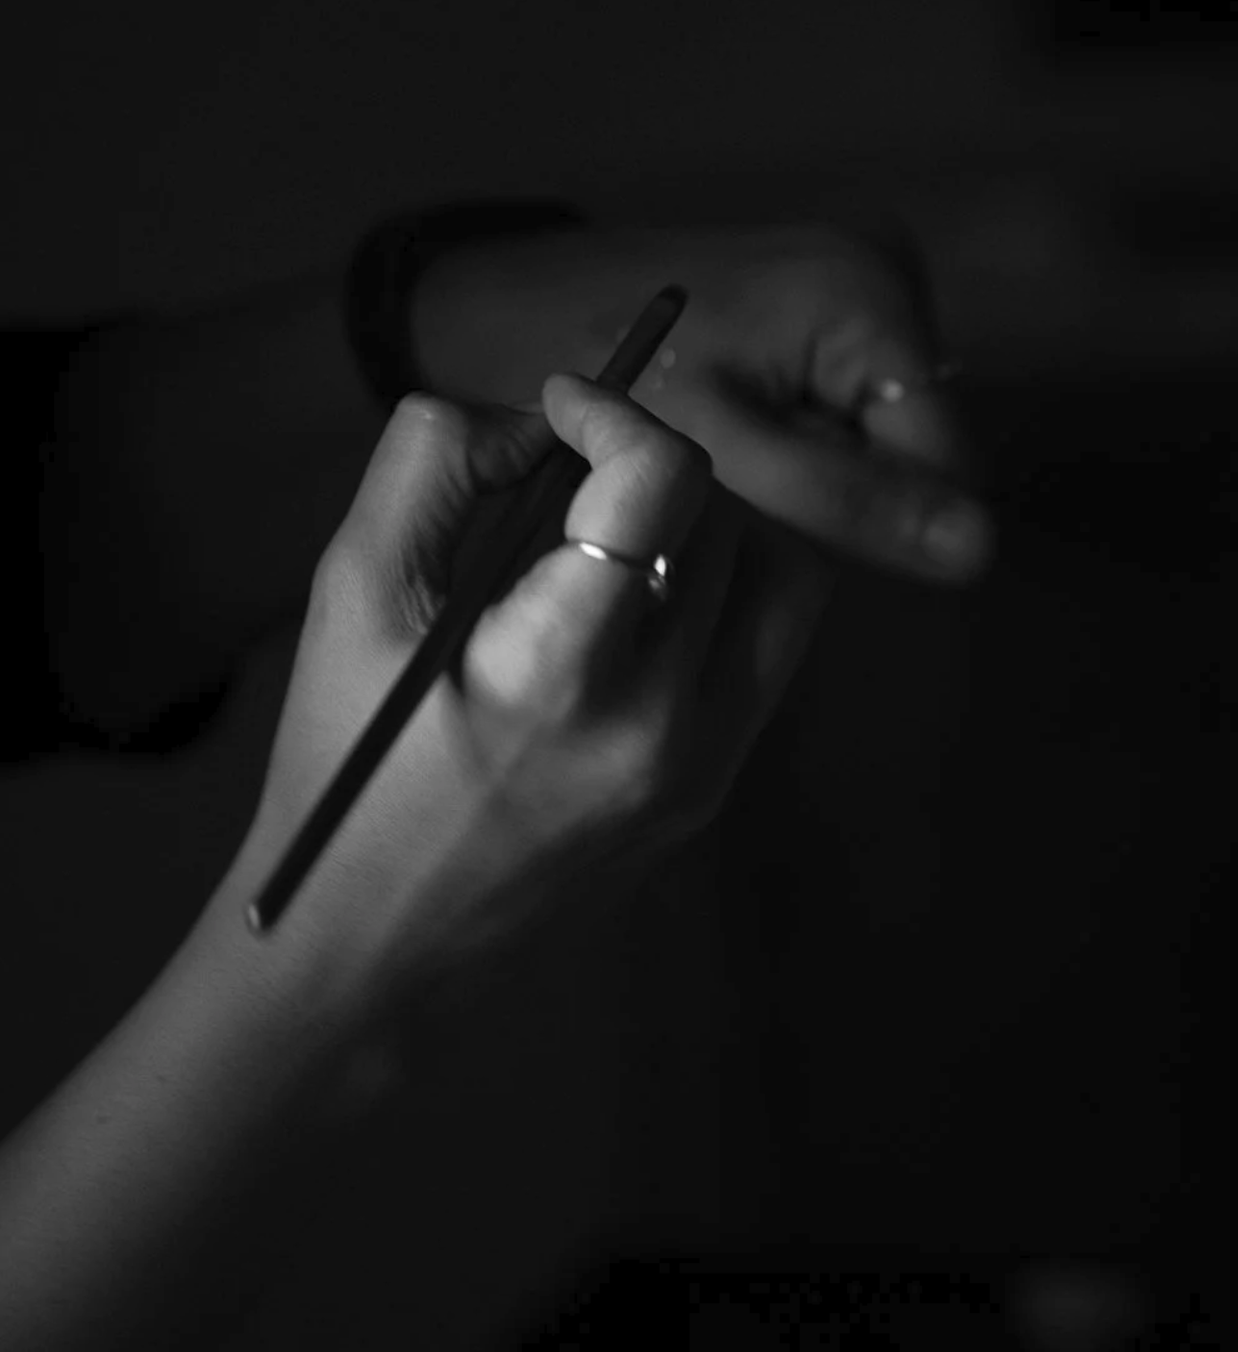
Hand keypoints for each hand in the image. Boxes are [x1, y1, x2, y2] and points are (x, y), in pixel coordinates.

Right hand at [221, 376, 827, 1014]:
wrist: (363, 945)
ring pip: (777, 579)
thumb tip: (531, 417)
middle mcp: (659, 721)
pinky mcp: (715, 790)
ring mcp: (703, 765)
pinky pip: (768, 649)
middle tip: (574, 476)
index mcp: (560, 669)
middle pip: (725, 519)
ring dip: (706, 528)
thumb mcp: (352, 594)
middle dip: (653, 469)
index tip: (562, 405)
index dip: (616, 413)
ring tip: (616, 537)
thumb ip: (433, 466)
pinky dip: (722, 596)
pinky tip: (636, 607)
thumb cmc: (346, 760)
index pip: (663, 482)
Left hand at [409, 220, 992, 584]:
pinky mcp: (836, 299)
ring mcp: (864, 279)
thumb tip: (981, 555)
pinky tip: (744, 437)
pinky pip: (855, 404)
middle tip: (751, 493)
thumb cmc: (598, 361)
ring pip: (888, 434)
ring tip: (739, 463)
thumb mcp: (723, 451)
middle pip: (919, 444)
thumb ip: (851, 501)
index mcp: (869, 300)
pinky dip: (806, 441)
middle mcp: (888, 272)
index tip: (791, 531)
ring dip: (826, 474)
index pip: (944, 462)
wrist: (515, 300)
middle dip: (847, 492)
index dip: (881, 523)